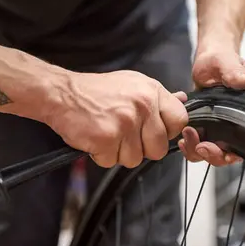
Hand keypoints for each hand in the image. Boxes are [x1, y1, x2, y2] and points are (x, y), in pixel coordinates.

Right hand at [48, 70, 188, 168]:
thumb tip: (182, 101)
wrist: (62, 93)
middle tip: (124, 136)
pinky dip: (101, 155)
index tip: (154, 132)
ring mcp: (125, 122)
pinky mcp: (107, 138)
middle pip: (159, 148)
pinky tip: (95, 138)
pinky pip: (111, 162)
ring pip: (135, 159)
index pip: (180, 120)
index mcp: (151, 91)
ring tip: (107, 134)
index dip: (168, 132)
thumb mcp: (132, 83)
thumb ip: (158, 96)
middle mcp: (142, 105)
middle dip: (141, 148)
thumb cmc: (96, 91)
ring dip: (119, 153)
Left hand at [178, 42, 244, 165]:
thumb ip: (234, 73)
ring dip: (199, 151)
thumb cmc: (221, 59)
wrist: (208, 59)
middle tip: (197, 145)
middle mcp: (243, 122)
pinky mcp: (211, 127)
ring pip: (215, 152)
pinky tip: (182, 140)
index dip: (232, 150)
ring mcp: (226, 127)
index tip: (213, 144)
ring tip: (185, 140)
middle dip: (212, 154)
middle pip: (231, 152)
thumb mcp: (226, 62)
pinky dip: (192, 146)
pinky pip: (203, 144)